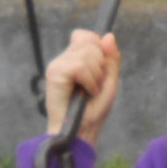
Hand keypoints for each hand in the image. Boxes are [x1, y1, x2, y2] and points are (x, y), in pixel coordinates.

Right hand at [46, 29, 121, 145]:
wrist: (81, 132)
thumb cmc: (93, 111)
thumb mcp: (109, 81)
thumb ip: (111, 59)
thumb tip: (108, 35)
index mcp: (74, 59)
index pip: (86, 36)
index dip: (98, 48)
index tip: (100, 71)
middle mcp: (64, 59)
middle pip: (91, 42)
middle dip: (101, 66)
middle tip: (94, 86)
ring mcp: (58, 65)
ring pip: (88, 53)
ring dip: (96, 77)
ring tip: (90, 92)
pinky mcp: (54, 74)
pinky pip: (80, 66)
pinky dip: (90, 81)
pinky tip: (86, 93)